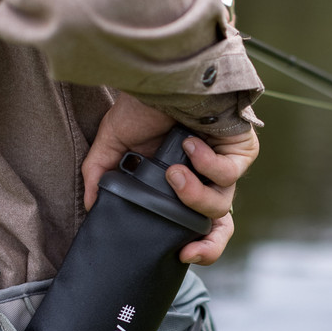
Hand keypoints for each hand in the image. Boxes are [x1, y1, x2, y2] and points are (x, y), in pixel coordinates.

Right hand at [82, 93, 258, 264]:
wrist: (163, 75)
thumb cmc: (143, 105)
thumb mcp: (114, 143)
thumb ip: (100, 175)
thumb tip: (90, 206)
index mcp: (181, 183)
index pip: (197, 225)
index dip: (199, 248)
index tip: (183, 255)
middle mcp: (205, 178)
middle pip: (219, 225)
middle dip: (209, 243)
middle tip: (189, 247)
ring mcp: (225, 164)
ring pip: (220, 203)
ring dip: (193, 194)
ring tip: (172, 173)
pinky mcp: (241, 150)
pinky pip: (228, 173)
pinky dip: (206, 163)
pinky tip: (190, 144)